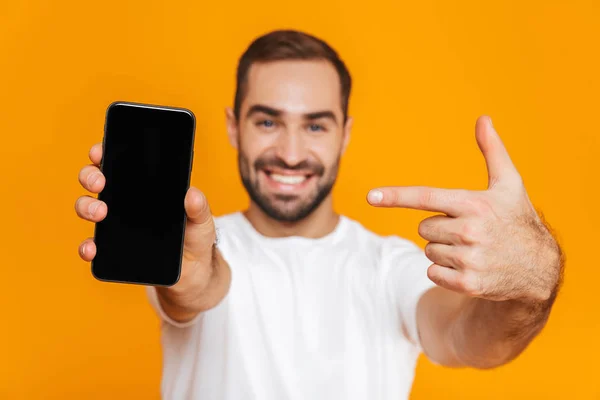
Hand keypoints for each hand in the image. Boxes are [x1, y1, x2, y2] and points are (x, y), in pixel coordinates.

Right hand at [75, 142, 217, 293]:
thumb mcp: (201, 220)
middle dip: (90, 176)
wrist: (192, 270)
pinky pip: (92, 244)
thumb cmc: (195, 237)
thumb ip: (199, 208)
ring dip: (86, 206)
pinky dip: (86, 246)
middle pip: (95, 179)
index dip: (103, 152)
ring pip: (87, 206)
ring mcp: (114, 223)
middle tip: (101, 183)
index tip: (100, 151)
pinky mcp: (112, 248)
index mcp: (144, 185)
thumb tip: (192, 194)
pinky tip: (92, 248)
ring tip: (100, 213)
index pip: (119, 161)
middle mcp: (124, 200)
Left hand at [367, 116, 562, 302]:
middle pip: (423, 228)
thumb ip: (493, 151)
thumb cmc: (516, 219)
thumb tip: (483, 119)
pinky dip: (445, 272)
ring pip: (428, 251)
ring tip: (472, 249)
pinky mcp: (468, 283)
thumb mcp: (510, 184)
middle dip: (440, 228)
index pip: (426, 197)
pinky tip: (470, 267)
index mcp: (474, 204)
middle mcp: (470, 231)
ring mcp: (469, 259)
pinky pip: (432, 273)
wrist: (538, 267)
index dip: (396, 196)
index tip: (371, 196)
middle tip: (468, 230)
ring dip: (443, 251)